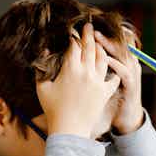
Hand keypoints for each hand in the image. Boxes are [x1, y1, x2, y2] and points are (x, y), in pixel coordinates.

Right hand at [36, 22, 120, 138]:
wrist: (69, 129)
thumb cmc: (52, 109)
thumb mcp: (42, 87)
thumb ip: (41, 68)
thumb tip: (44, 50)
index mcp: (70, 69)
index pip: (74, 45)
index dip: (73, 36)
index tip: (72, 31)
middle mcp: (86, 72)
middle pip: (90, 47)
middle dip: (89, 34)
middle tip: (89, 25)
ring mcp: (98, 82)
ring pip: (103, 58)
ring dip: (101, 48)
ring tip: (99, 43)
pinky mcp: (105, 92)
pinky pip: (113, 78)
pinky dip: (114, 70)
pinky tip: (113, 66)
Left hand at [94, 27, 143, 134]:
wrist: (126, 117)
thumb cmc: (113, 100)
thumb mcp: (105, 82)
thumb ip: (97, 68)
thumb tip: (79, 58)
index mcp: (120, 62)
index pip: (112, 43)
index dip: (102, 34)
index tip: (86, 28)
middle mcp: (127, 65)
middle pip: (117, 44)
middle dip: (103, 35)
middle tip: (89, 27)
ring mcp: (130, 74)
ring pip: (122, 54)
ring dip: (110, 45)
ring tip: (97, 38)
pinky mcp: (131, 85)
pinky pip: (124, 72)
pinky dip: (116, 65)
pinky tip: (107, 59)